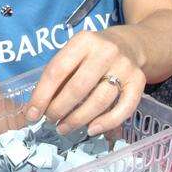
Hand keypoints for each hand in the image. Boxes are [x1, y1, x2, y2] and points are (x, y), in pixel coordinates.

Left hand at [25, 30, 145, 136]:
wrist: (130, 44)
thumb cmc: (93, 53)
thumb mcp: (74, 53)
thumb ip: (57, 75)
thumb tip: (35, 108)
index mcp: (83, 41)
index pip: (57, 71)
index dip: (42, 95)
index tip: (31, 114)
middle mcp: (106, 51)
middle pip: (78, 88)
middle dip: (59, 109)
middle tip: (50, 121)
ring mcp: (125, 67)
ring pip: (99, 101)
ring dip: (78, 119)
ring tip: (64, 127)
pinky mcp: (139, 81)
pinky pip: (124, 109)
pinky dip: (107, 123)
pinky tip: (91, 129)